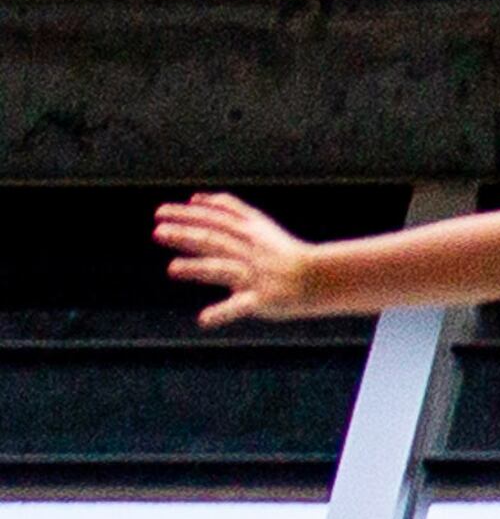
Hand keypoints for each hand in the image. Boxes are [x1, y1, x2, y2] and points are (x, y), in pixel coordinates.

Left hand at [153, 191, 314, 326]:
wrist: (321, 278)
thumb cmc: (285, 253)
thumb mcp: (260, 225)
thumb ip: (231, 210)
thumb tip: (196, 198)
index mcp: (252, 233)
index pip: (216, 219)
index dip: (188, 215)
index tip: (161, 213)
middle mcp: (252, 252)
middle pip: (215, 241)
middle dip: (186, 236)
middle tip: (158, 233)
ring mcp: (257, 276)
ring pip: (225, 270)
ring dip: (199, 269)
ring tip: (172, 269)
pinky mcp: (263, 300)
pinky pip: (241, 307)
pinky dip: (223, 313)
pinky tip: (204, 320)